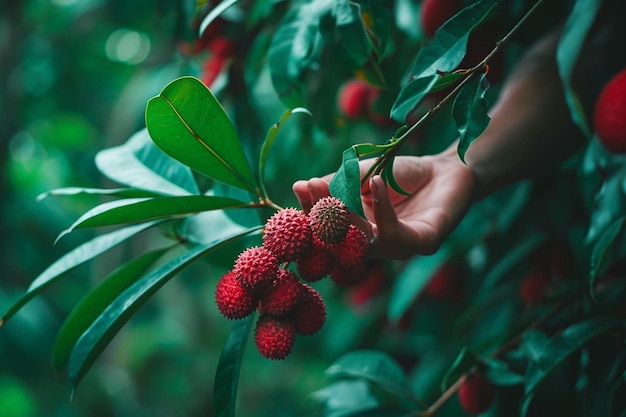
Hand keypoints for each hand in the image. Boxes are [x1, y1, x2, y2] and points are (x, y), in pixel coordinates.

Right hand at [292, 150, 477, 259]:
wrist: (449, 168)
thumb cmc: (404, 175)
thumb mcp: (363, 174)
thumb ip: (336, 184)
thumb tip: (301, 186)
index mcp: (360, 234)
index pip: (328, 231)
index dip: (312, 211)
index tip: (299, 187)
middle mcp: (378, 247)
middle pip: (342, 241)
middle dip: (323, 214)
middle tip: (312, 186)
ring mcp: (401, 248)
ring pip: (365, 241)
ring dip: (347, 214)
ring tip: (334, 186)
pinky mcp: (425, 243)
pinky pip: (395, 233)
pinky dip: (381, 209)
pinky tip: (377, 182)